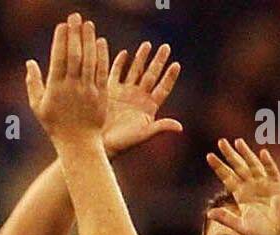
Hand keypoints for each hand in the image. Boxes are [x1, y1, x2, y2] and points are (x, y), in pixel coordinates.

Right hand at [26, 12, 109, 148]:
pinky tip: (100, 42)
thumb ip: (33, 83)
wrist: (78, 145)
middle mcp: (72, 88)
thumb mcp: (38, 107)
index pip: (58, 58)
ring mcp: (88, 91)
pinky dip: (102, 55)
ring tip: (88, 24)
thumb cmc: (56, 126)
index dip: (61, 40)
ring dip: (89, 40)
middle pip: (75, 55)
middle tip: (75, 16)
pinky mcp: (100, 95)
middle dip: (75, 34)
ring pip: (89, 60)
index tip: (62, 25)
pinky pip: (101, 71)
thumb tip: (29, 62)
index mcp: (55, 89)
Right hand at [103, 41, 182, 157]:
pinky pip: (116, 73)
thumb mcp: (142, 134)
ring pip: (135, 71)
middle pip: (151, 75)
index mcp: (148, 108)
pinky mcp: (110, 91)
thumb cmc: (122, 143)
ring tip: (148, 44)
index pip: (163, 89)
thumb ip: (160, 127)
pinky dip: (120, 63)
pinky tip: (124, 52)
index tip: (176, 64)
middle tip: (166, 47)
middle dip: (158, 61)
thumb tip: (180, 127)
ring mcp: (124, 93)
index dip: (170, 77)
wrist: (99, 143)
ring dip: (141, 58)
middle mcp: (138, 98)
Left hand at [206, 139, 279, 234]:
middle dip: (230, 155)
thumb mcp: (241, 226)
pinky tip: (263, 153)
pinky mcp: (277, 186)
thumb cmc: (264, 231)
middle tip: (220, 141)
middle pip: (238, 167)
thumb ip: (226, 218)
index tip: (209, 156)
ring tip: (238, 142)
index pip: (228, 178)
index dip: (219, 167)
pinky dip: (268, 163)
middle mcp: (252, 187)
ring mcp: (265, 185)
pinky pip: (272, 172)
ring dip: (246, 154)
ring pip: (253, 166)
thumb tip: (209, 213)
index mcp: (242, 195)